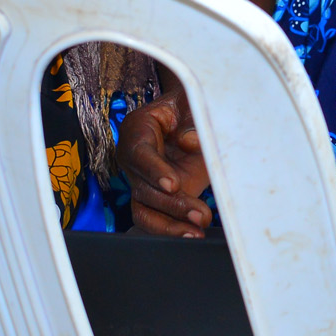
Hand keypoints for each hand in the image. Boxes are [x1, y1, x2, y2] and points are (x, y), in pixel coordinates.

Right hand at [119, 86, 211, 235]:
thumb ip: (191, 122)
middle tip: (199, 213)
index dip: (154, 171)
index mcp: (137, 130)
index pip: (139, 154)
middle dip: (171, 205)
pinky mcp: (160, 196)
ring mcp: (146, 181)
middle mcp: (135, 160)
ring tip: (197, 229)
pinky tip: (192, 233)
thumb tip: (190, 143)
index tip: (173, 184)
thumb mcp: (190, 103)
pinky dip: (174, 229)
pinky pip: (158, 218)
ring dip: (170, 224)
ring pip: (145, 211)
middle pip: (142, 189)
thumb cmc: (186, 104)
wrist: (188, 112)